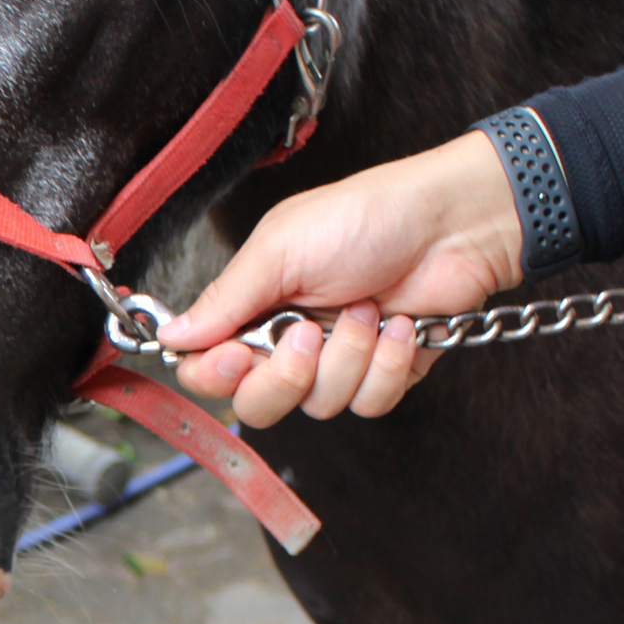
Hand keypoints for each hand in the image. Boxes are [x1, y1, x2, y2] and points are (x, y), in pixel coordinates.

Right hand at [158, 130, 525, 424]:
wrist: (452, 224)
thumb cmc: (367, 217)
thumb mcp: (281, 249)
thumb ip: (225, 299)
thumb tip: (171, 336)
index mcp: (254, 305)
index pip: (207, 369)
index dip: (215, 375)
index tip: (235, 355)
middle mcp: (290, 339)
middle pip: (258, 405)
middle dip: (286, 377)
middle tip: (307, 333)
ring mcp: (338, 361)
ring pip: (320, 406)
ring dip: (349, 356)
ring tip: (368, 307)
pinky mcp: (384, 374)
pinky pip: (369, 404)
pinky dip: (388, 364)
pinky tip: (401, 325)